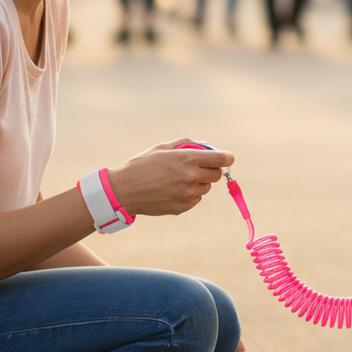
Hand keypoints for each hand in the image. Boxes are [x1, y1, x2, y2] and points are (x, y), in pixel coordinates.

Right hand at [109, 139, 232, 216]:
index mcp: (188, 159)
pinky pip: (195, 199)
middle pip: (216, 175)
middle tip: (197, 167)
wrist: (124, 190)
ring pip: (206, 188)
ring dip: (199, 182)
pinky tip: (173, 190)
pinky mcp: (182, 207)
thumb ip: (188, 144)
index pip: (221, 159)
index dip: (227, 158)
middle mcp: (191, 177)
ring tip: (179, 179)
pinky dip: (190, 194)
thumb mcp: (164, 147)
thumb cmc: (143, 164)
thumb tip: (207, 147)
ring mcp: (188, 194)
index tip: (226, 158)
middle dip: (211, 169)